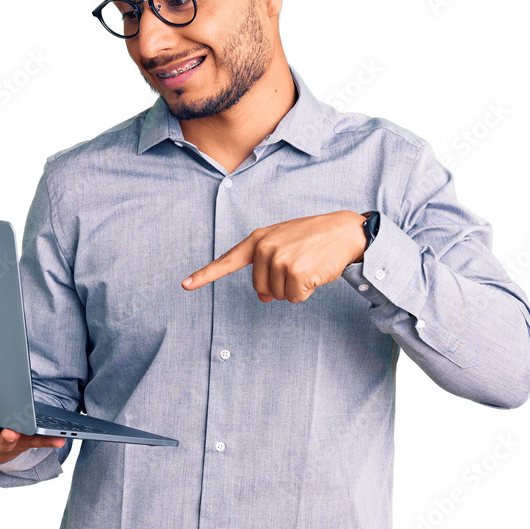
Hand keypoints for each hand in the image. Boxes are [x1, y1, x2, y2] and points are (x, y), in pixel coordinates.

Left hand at [181, 210, 367, 302]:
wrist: (344, 231)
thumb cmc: (313, 239)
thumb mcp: (284, 246)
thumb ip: (266, 267)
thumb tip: (263, 297)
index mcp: (258, 240)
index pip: (227, 261)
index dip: (205, 275)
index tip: (185, 285)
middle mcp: (265, 248)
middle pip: (260, 289)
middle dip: (279, 285)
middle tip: (298, 265)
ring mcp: (280, 260)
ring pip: (278, 296)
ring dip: (295, 288)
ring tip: (308, 265)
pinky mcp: (296, 273)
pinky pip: (295, 298)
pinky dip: (307, 292)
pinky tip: (315, 272)